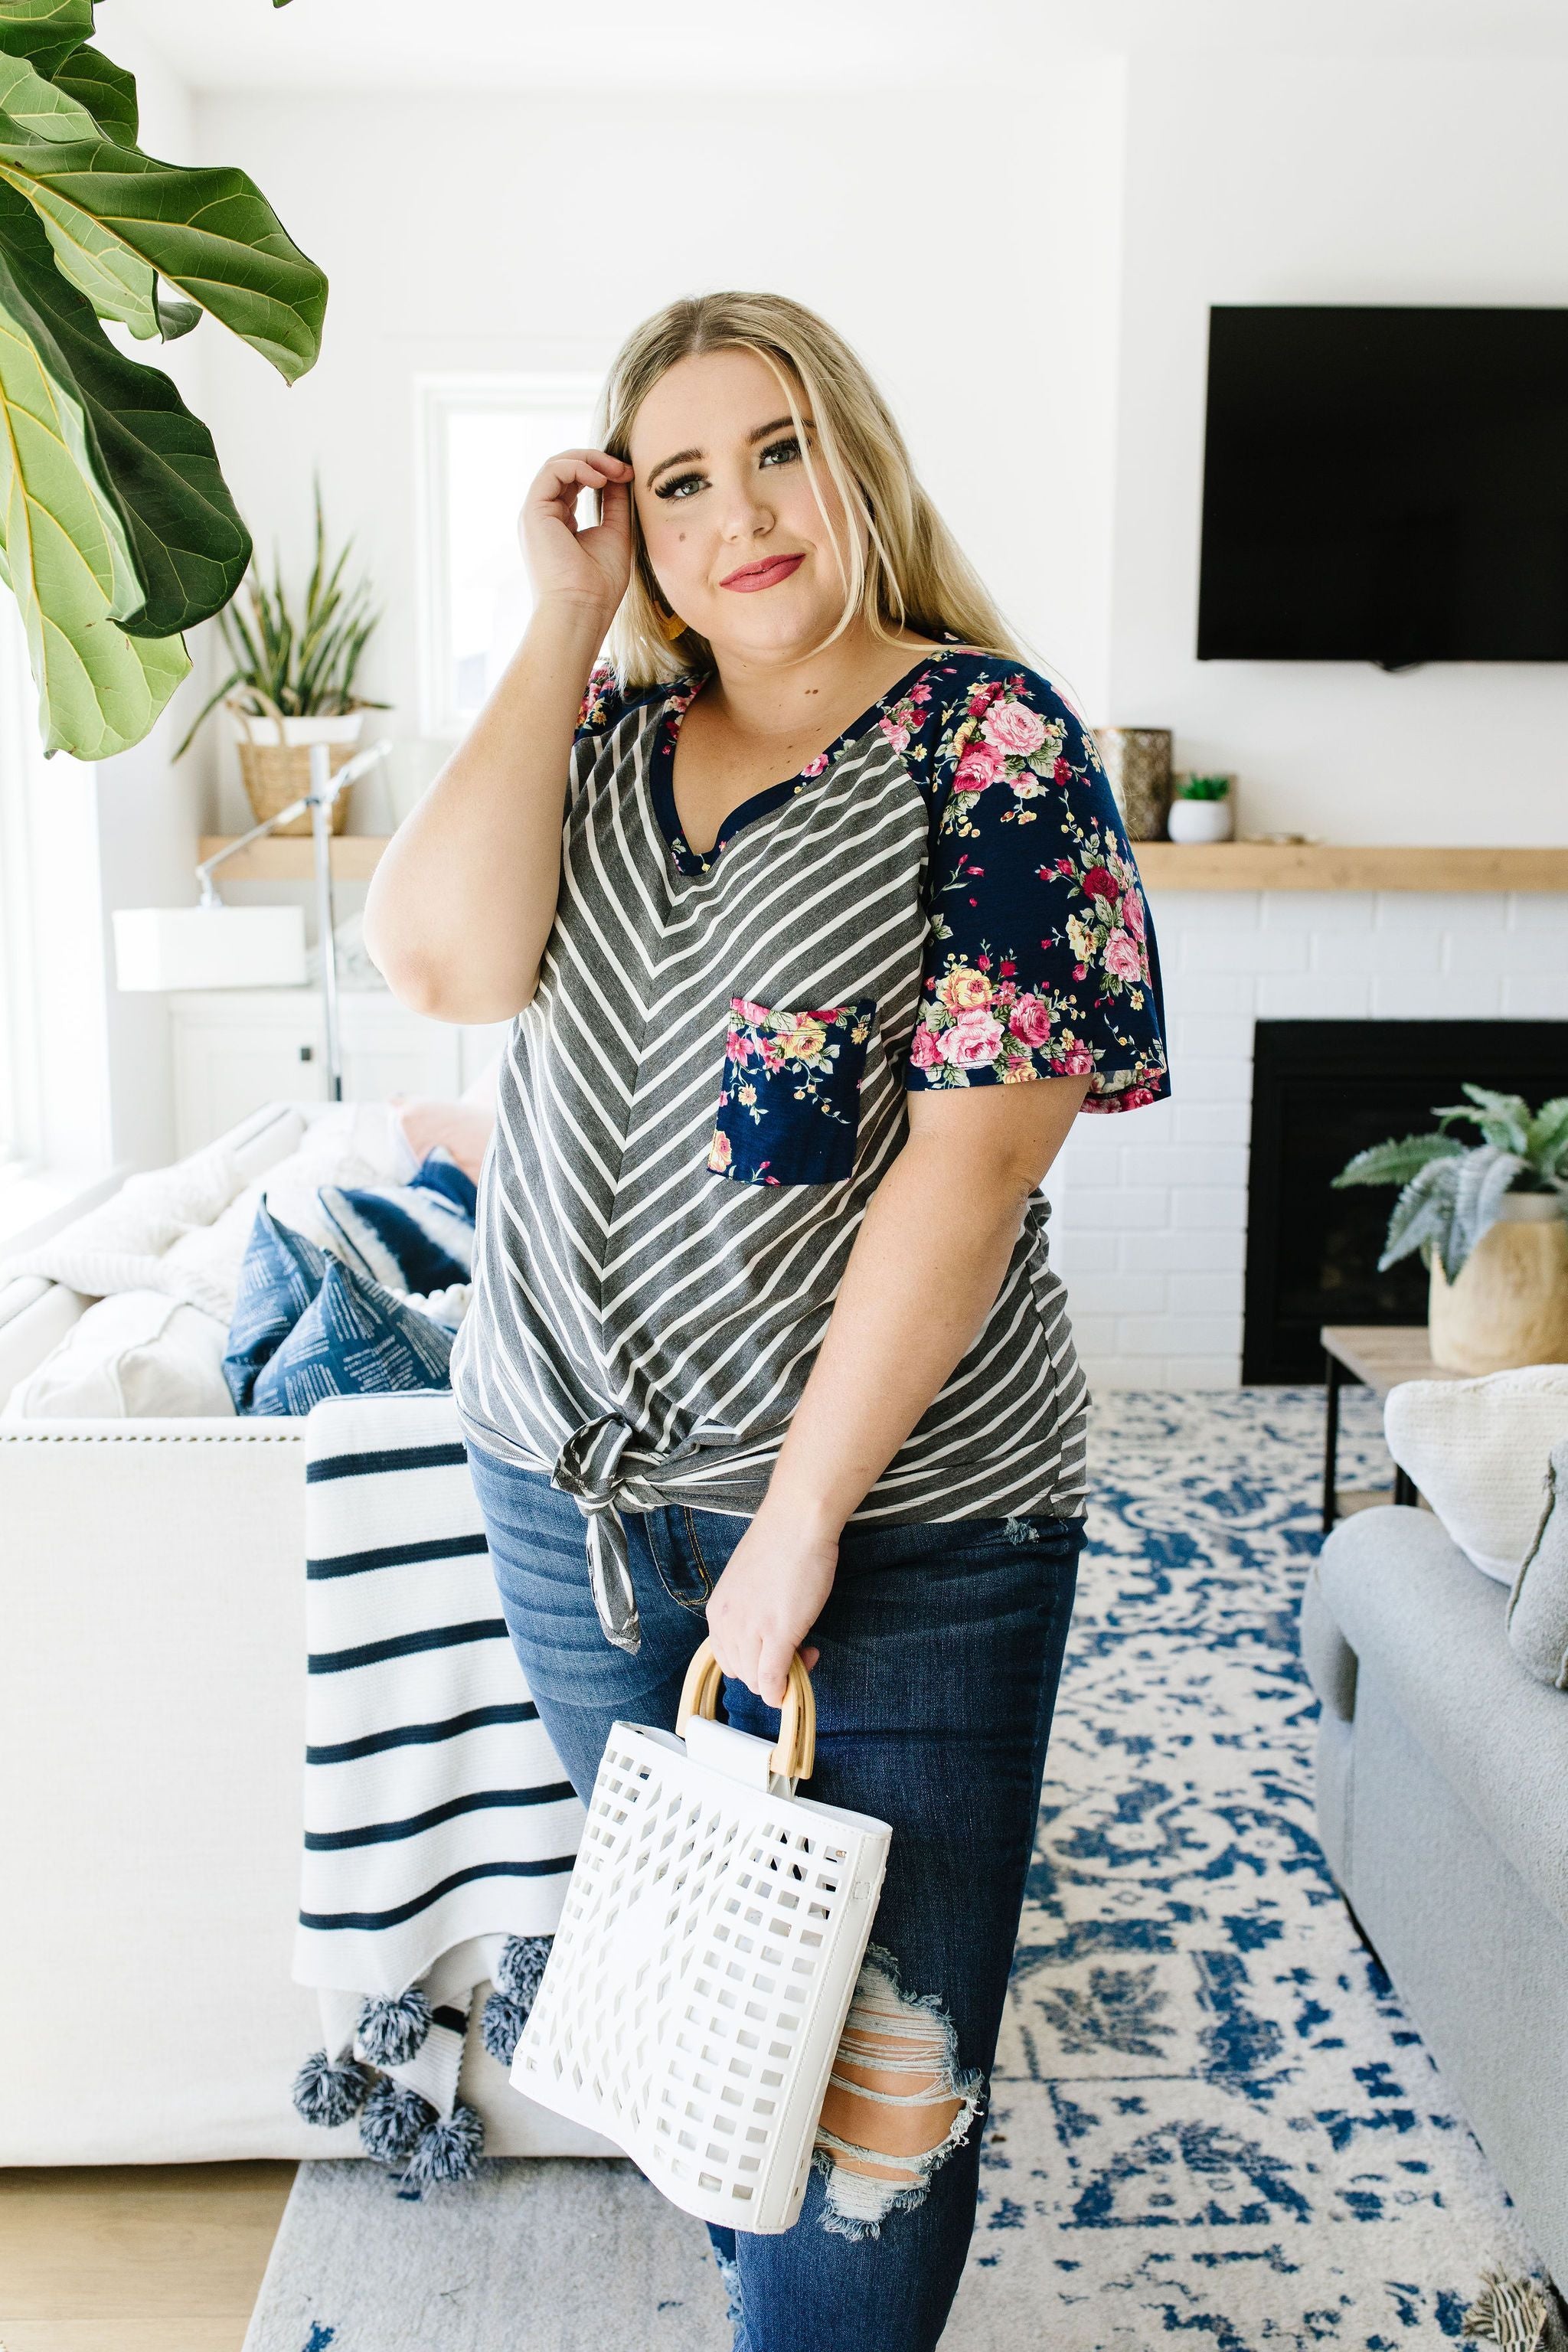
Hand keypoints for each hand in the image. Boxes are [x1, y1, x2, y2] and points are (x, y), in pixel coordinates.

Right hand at [518, 447, 633, 619]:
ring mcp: (536, 514)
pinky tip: (600, 479)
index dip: (602, 472)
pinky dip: (578, 466)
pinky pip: (552, 471)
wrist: (581, 610)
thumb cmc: (599, 586)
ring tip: (616, 471)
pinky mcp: (533, 512)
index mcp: (559, 523)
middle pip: (564, 469)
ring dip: (590, 460)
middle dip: (597, 461)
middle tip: (625, 469)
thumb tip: (621, 474)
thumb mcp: (615, 533)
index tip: (629, 476)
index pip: (575, 483)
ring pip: (557, 465)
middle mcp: (544, 516)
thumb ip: (615, 503)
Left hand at [705, 1504, 835, 1706]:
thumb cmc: (779, 1544)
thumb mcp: (749, 1583)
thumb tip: (765, 1631)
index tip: (775, 1649)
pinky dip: (782, 1691)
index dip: (752, 1661)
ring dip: (781, 1678)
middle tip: (796, 1651)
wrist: (796, 1522)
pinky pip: (773, 1681)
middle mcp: (726, 1624)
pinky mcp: (777, 1634)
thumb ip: (749, 1610)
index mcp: (717, 1611)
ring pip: (756, 1681)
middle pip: (740, 1672)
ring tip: (806, 1651)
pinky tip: (798, 1678)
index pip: (726, 1658)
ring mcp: (750, 1630)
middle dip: (767, 1672)